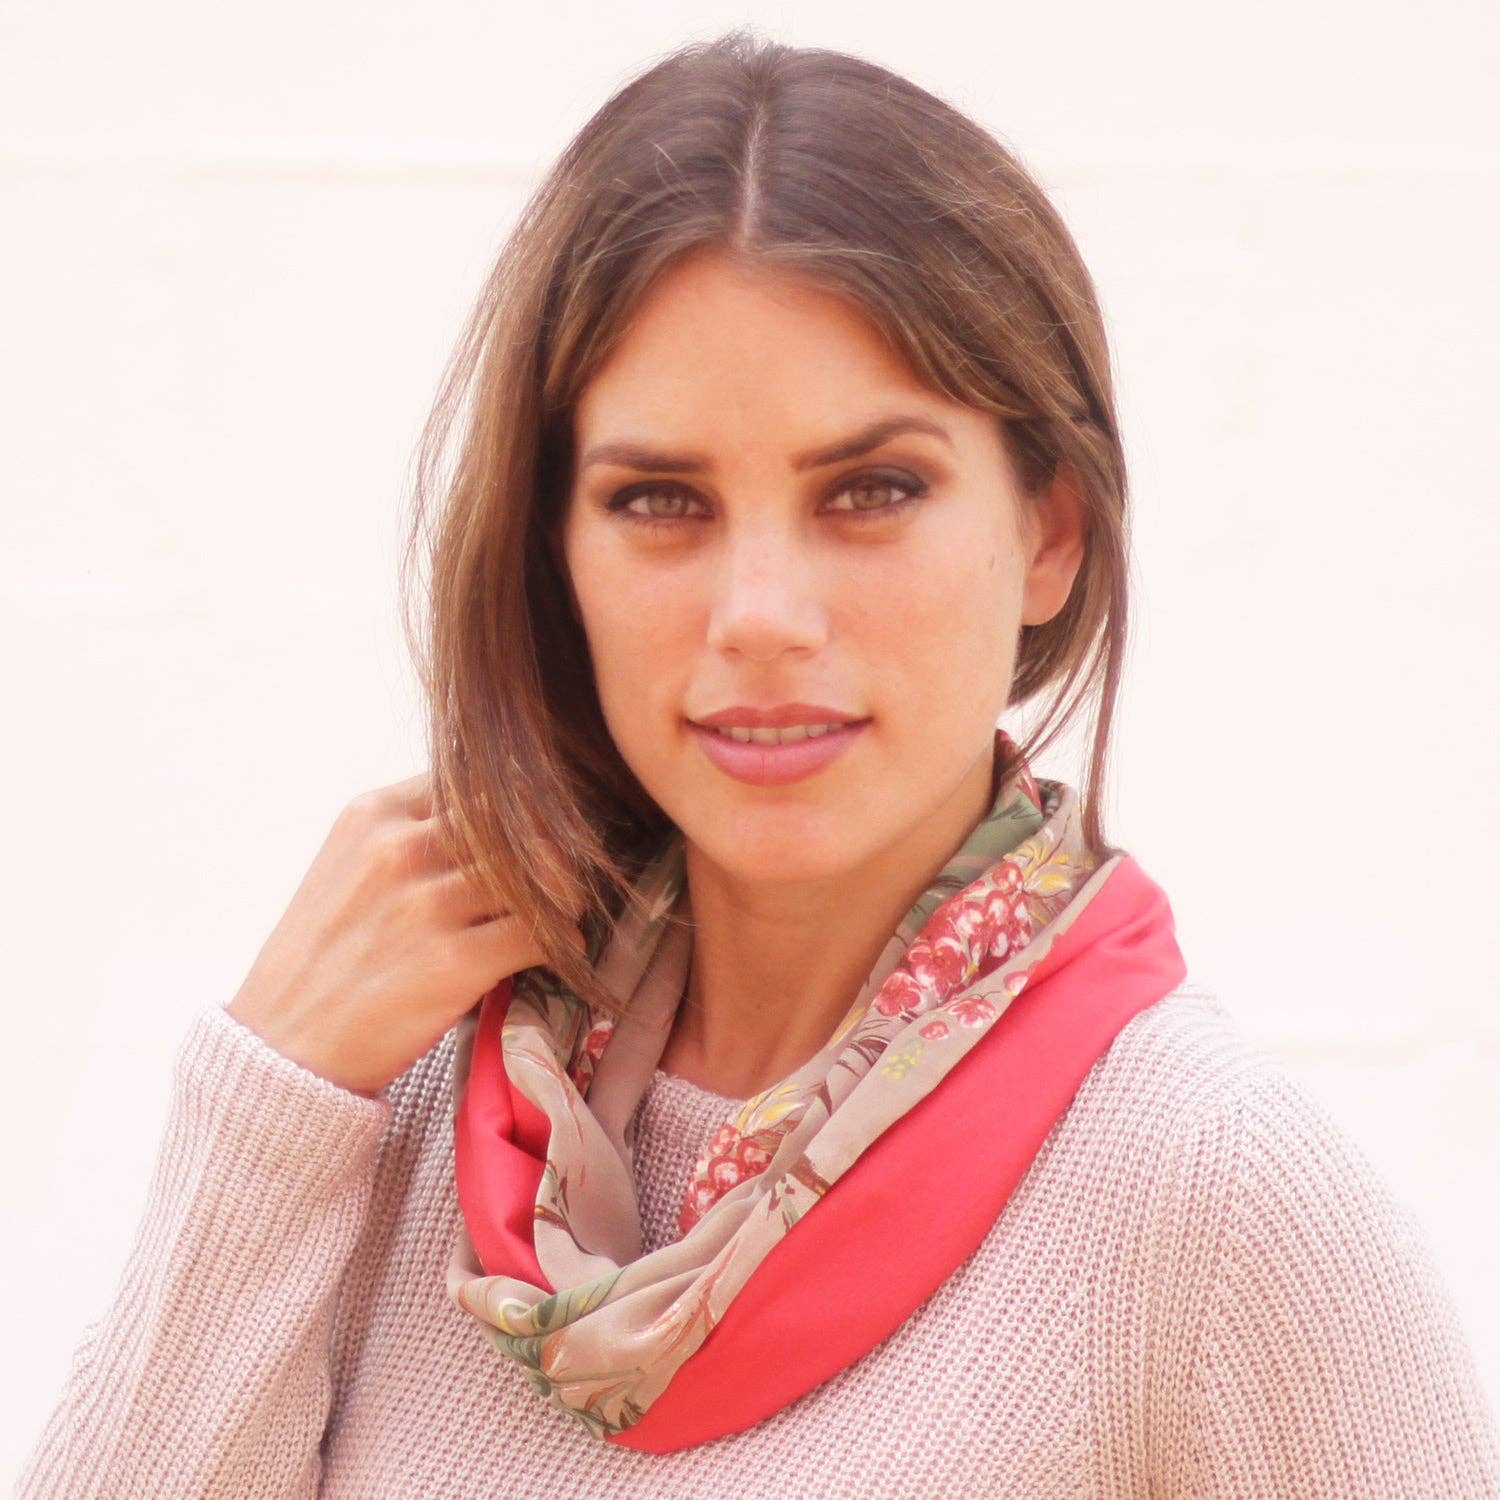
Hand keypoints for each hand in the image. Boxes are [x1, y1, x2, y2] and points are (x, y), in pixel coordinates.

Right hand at [226, 771, 580, 1096]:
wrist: (284, 1048)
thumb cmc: (323, 957)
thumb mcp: (347, 865)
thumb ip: (408, 830)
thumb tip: (495, 812)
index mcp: (374, 813)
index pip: (474, 778)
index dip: (515, 803)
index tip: (534, 828)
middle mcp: (400, 848)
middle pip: (515, 818)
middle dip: (549, 844)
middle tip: (566, 871)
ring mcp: (426, 904)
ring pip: (537, 871)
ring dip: (563, 892)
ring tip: (563, 910)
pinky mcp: (453, 962)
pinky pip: (540, 933)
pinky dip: (561, 941)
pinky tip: (558, 949)